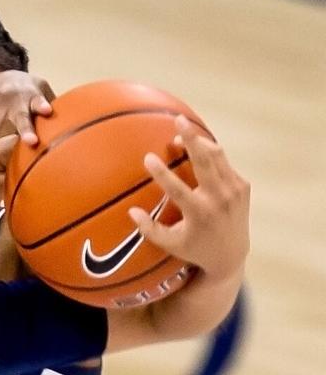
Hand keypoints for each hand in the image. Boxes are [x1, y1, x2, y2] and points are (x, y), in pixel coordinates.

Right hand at [129, 116, 250, 280]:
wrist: (232, 254)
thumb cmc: (194, 248)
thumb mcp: (170, 244)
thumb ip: (149, 229)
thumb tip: (131, 211)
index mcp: (200, 214)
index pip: (178, 189)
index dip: (161, 173)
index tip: (147, 157)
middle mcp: (220, 199)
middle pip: (205, 161)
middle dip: (191, 138)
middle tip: (178, 120)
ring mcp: (234, 191)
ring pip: (217, 156)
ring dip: (199, 141)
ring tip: (183, 131)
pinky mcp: (242, 186)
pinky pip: (223, 163)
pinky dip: (209, 153)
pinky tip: (196, 149)